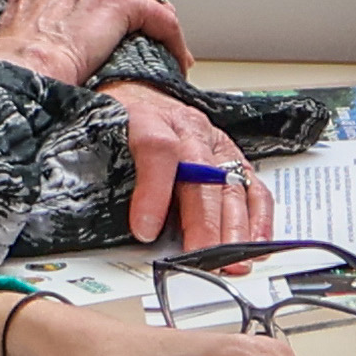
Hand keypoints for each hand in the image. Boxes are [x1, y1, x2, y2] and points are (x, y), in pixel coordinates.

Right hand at [0, 0, 182, 85]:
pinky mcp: (119, 2)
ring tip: (168, 40)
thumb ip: (29, 38)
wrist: (19, 73)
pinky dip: (173, 36)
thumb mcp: (11, 45)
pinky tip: (178, 58)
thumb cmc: (11, 72)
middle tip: (150, 21)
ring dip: (159, 16)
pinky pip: (160, 16)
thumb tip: (36, 55)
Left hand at [106, 82, 273, 250]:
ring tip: (231, 260)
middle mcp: (188, 129)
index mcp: (148, 118)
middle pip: (203, 173)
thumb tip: (97, 218)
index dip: (154, 191)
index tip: (145, 230)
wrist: (143, 94)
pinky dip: (258, 218)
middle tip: (199, 256)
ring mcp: (215, 144)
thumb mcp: (100, 137)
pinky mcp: (233, 159)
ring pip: (232, 183)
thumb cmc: (121, 123)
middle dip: (204, 221)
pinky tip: (256, 244)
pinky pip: (254, 187)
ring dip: (234, 227)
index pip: (157, 148)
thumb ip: (101, 169)